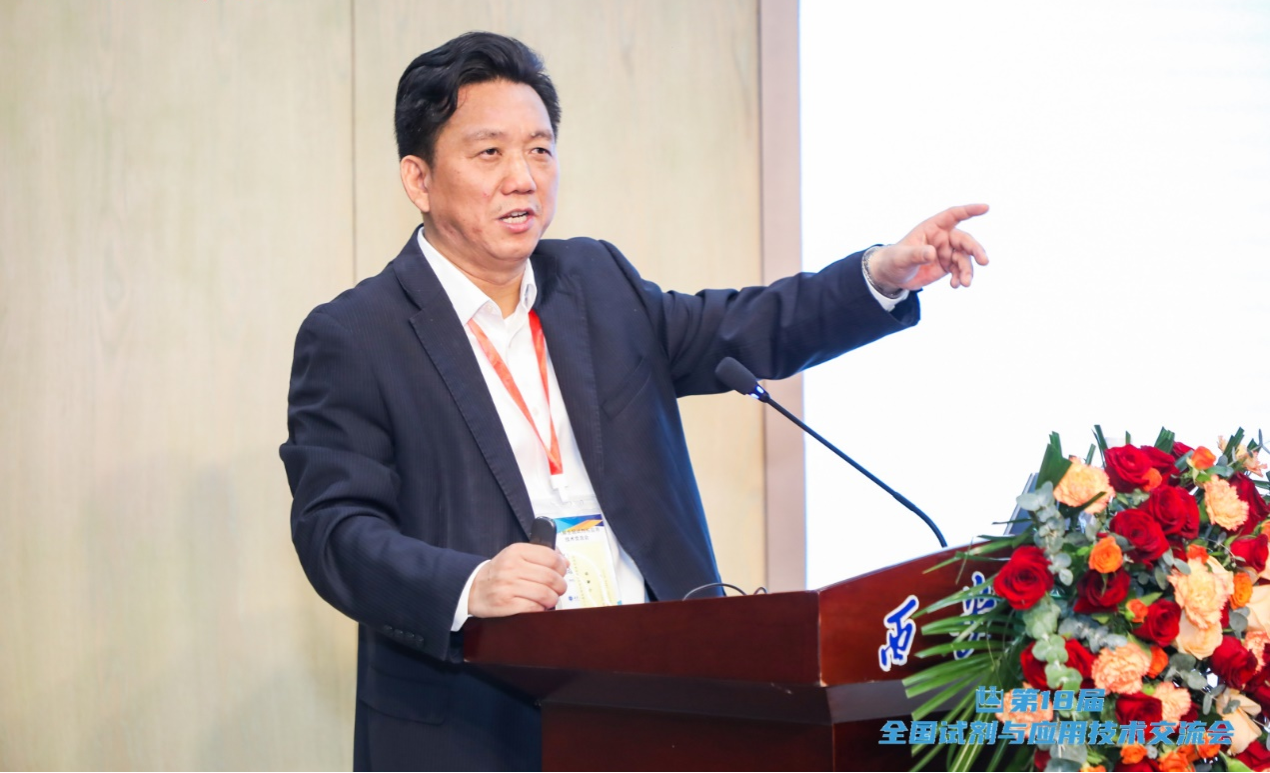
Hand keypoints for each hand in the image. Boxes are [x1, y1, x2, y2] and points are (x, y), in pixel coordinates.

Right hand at [468, 543, 568, 616]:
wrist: (473, 589)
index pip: (551, 557)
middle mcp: (512, 567)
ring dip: (552, 599)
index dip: (562, 567)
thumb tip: (565, 562)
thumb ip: (540, 555)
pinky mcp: (506, 604)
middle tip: (558, 589)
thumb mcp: (516, 556)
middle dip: (560, 586)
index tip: (562, 572)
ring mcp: (508, 586)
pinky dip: (541, 609)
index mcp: (516, 551)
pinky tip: (537, 606)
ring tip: (549, 599)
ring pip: (546, 594)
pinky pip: (534, 608)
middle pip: (551, 578)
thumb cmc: (500, 572)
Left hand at [867, 204, 989, 291]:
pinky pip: (959, 270)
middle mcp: (942, 238)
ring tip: (965, 283)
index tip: (985, 208)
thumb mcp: (901, 258)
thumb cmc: (894, 260)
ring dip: (967, 270)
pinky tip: (955, 285)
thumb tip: (932, 253)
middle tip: (984, 261)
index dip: (969, 210)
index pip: (953, 215)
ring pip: (964, 258)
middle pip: (964, 240)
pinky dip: (960, 278)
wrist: (892, 275)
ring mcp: (946, 252)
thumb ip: (916, 254)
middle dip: (975, 250)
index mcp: (932, 227)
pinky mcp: (947, 265)